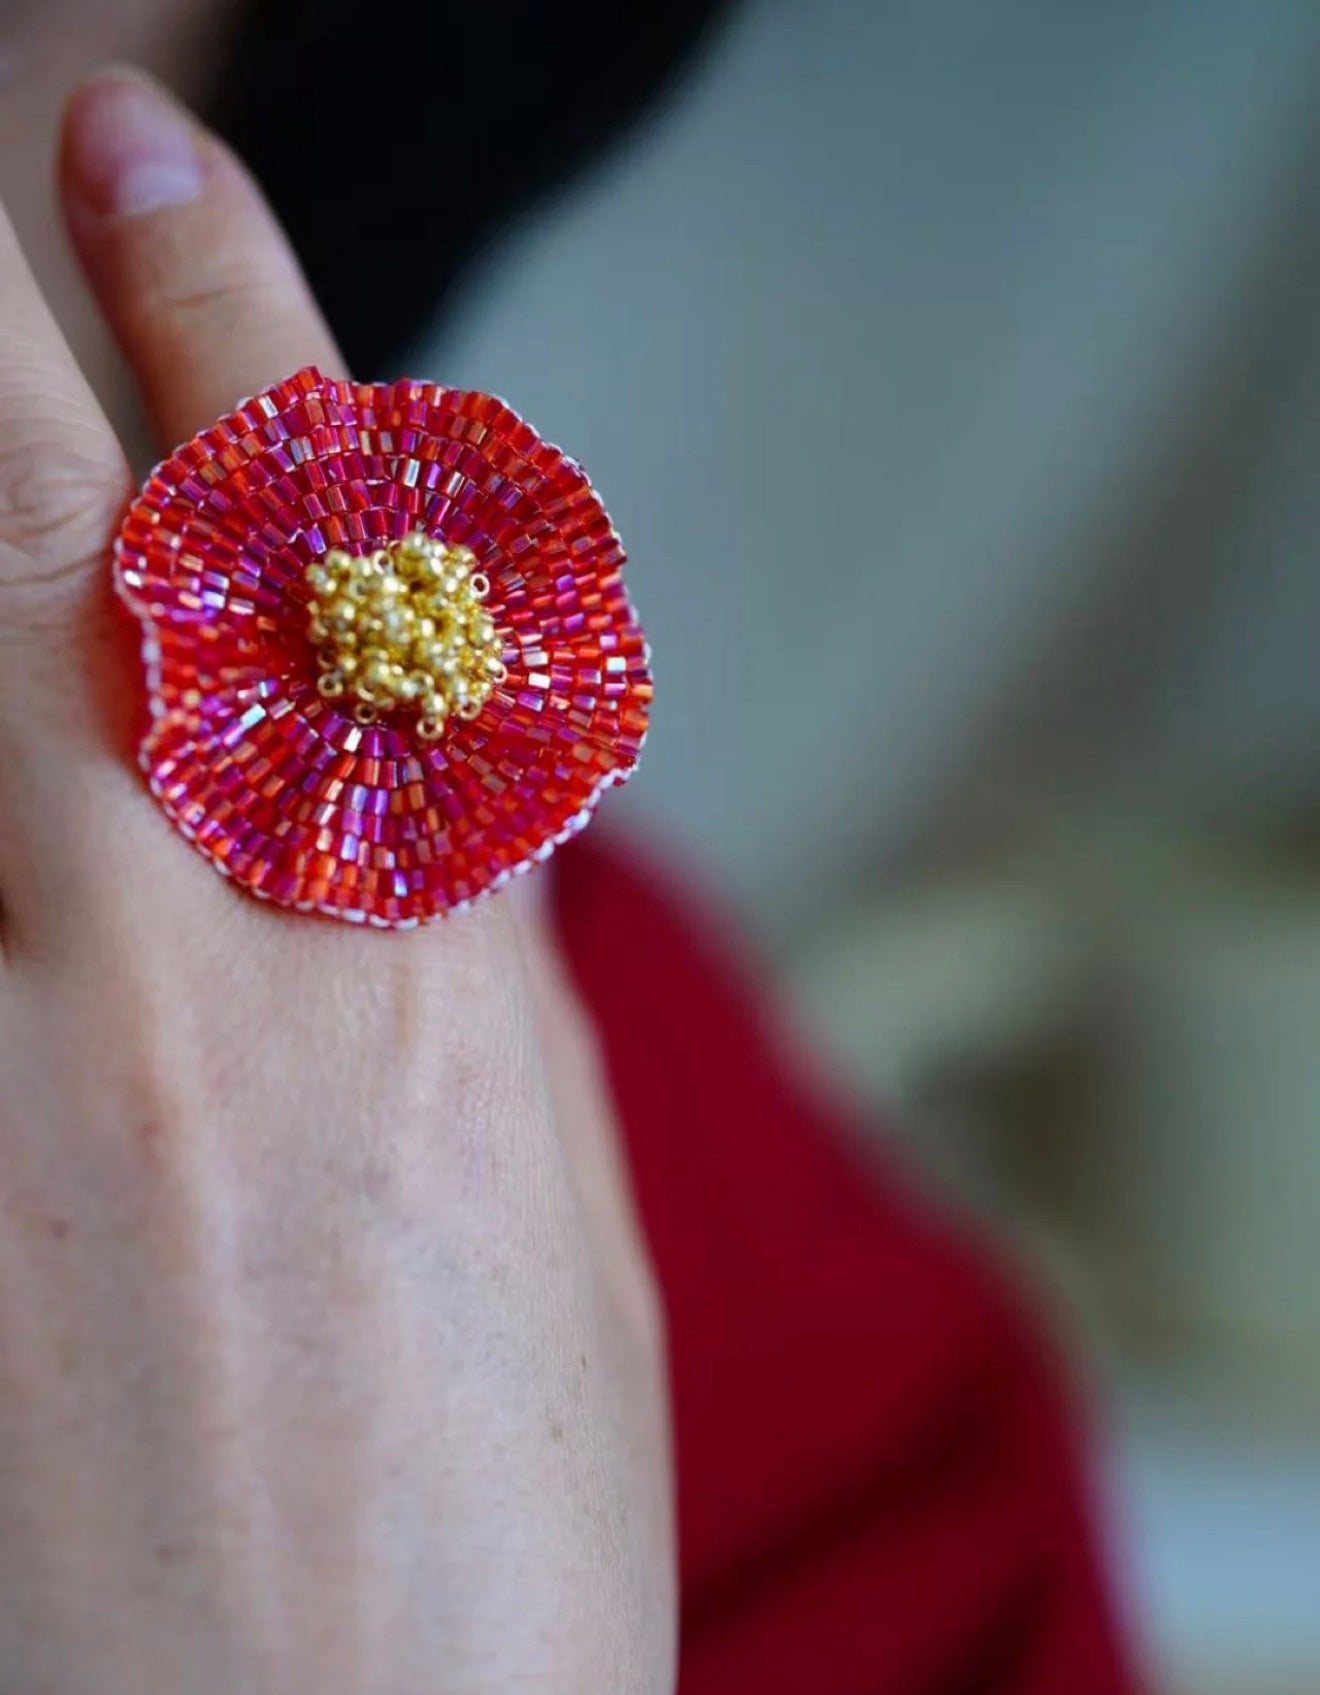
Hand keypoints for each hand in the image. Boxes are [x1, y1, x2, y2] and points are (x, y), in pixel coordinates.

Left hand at [0, 69, 672, 1693]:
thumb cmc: (470, 1561)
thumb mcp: (543, 1223)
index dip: (248, 328)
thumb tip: (418, 837)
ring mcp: (25, 1062)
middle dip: (42, 319)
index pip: (347, 557)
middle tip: (31, 152)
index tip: (162, 168)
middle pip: (98, 550)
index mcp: (432, 972)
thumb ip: (460, 993)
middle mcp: (223, 963)